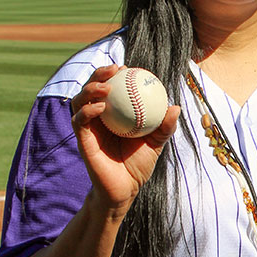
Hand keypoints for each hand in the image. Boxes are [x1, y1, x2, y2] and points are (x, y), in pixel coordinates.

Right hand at [71, 66, 180, 211]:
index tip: (127, 67)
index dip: (114, 74)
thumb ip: (165, 126)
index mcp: (112, 114)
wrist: (125, 189)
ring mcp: (88, 128)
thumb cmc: (139, 165)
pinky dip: (88, 111)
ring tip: (105, 86)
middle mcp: (97, 118)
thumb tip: (175, 107)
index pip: (109, 88)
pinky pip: (80, 122)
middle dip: (98, 73)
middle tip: (114, 69)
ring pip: (80, 101)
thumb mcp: (156, 143)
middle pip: (91, 88)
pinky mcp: (82, 140)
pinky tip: (101, 107)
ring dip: (90, 89)